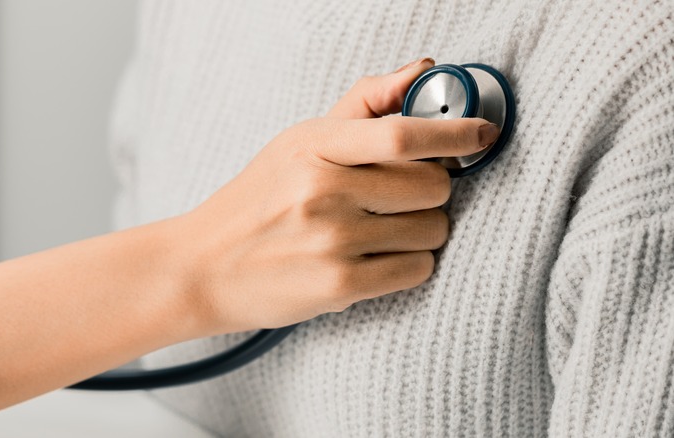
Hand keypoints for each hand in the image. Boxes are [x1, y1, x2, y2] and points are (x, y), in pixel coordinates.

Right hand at [177, 58, 500, 332]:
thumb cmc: (256, 201)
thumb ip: (363, 105)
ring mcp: (331, 241)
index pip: (403, 133)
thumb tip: (424, 69)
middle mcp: (323, 191)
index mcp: (314, 146)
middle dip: (433, 191)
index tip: (481, 134)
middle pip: (433, 186)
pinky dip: (409, 263)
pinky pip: (417, 269)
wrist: (204, 267)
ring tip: (383, 230)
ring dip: (421, 229)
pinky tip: (377, 257)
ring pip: (432, 230)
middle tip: (404, 197)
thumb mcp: (297, 142)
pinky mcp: (339, 285)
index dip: (454, 133)